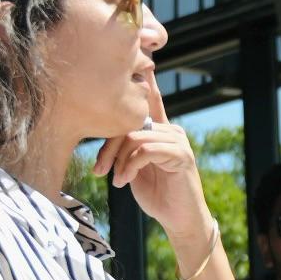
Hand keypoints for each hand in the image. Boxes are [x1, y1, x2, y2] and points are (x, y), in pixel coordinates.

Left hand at [98, 73, 218, 268]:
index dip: (145, 80)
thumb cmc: (156, 194)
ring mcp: (178, 142)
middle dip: (110, 146)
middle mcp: (172, 130)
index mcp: (161, 129)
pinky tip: (125, 182)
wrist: (179, 220)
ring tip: (116, 180)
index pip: (150, 99)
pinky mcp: (181, 156)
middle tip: (99, 169)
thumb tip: (109, 132)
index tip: (143, 58)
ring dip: (119, 160)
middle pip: (131, 121)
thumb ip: (127, 147)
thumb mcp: (134, 167)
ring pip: (136, 136)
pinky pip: (146, 150)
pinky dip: (130, 166)